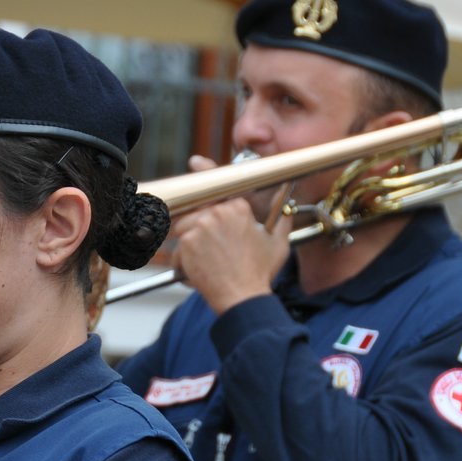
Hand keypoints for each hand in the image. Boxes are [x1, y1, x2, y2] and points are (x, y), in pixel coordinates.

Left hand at [172, 155, 291, 314]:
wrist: (243, 297)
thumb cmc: (259, 273)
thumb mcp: (278, 242)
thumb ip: (281, 218)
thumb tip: (285, 204)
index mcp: (238, 207)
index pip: (218, 184)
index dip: (204, 171)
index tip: (195, 163)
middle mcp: (218, 212)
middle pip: (194, 211)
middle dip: (194, 228)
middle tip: (203, 246)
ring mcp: (201, 226)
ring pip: (182, 229)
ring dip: (187, 247)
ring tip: (204, 264)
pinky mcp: (187, 242)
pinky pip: (176, 250)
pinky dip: (182, 264)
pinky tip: (197, 274)